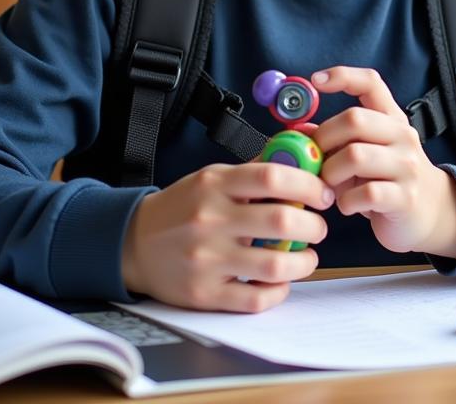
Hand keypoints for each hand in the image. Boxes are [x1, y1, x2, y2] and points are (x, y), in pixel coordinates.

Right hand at [121, 162, 333, 311]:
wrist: (133, 243)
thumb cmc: (182, 208)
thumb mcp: (212, 178)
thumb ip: (254, 171)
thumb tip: (300, 157)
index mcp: (215, 185)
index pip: (273, 176)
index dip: (307, 184)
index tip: (321, 193)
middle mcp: (211, 220)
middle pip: (281, 219)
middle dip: (313, 225)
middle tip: (317, 227)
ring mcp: (208, 260)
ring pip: (275, 264)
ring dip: (304, 261)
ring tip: (306, 256)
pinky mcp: (205, 294)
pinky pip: (256, 298)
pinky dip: (279, 290)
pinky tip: (281, 280)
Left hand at [311, 66, 455, 258]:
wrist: (432, 212)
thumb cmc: (387, 178)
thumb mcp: (365, 151)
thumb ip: (335, 139)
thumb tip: (300, 130)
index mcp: (391, 118)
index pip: (371, 82)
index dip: (342, 76)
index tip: (315, 81)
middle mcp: (402, 136)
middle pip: (355, 119)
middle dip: (324, 138)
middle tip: (314, 157)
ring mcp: (407, 166)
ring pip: (356, 156)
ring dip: (331, 172)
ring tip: (328, 184)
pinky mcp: (405, 197)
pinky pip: (366, 193)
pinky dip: (346, 201)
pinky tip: (347, 205)